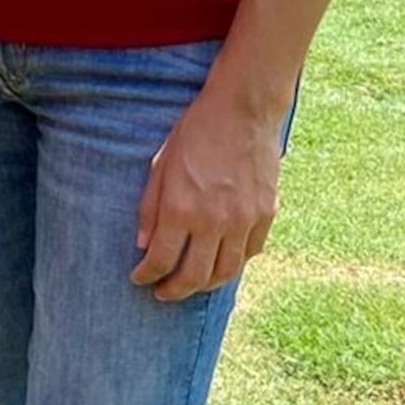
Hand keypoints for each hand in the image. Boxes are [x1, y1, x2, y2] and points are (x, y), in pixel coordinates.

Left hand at [131, 77, 283, 299]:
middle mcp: (214, 221)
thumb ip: (150, 208)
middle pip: (194, 276)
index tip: (138, 278)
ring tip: (190, 284)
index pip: (161, 260)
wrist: (243, 110)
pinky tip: (220, 263)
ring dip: (205, 285)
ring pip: (225, 272)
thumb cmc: (196, 132)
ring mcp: (244, 220)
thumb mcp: (160, 165)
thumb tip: (143, 244)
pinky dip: (233, 265)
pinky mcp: (266, 214)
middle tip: (161, 293)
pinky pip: (250, 253)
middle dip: (173, 291)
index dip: (146, 275)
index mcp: (181, 209)